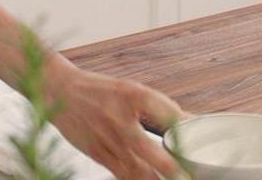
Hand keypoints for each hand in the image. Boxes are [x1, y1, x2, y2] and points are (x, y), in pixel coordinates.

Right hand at [47, 61, 183, 179]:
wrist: (60, 92)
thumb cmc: (101, 91)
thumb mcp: (133, 91)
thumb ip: (162, 109)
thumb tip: (192, 123)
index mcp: (135, 97)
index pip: (171, 117)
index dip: (189, 134)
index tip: (201, 148)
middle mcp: (122, 120)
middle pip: (154, 153)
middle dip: (174, 170)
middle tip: (190, 176)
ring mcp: (109, 141)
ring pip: (139, 172)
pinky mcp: (99, 156)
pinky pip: (124, 176)